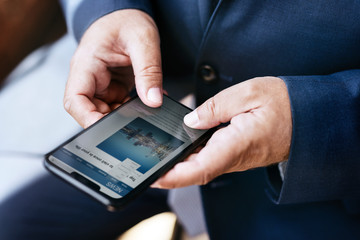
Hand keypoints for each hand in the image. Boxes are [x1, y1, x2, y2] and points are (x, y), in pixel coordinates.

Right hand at [64, 10, 162, 127]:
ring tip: (144, 110)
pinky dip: (132, 109)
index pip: (75, 100)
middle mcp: (89, 77)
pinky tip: (145, 104)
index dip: (87, 119)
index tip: (106, 129)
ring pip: (105, 111)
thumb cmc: (127, 21)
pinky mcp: (112, 87)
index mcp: (87, 64)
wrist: (126, 15)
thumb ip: (148, 71)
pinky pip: (118, 106)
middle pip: (90, 111)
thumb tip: (154, 101)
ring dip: (124, 116)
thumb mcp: (143, 41)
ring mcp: (101, 84)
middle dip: (111, 121)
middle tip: (135, 122)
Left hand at [152, 77, 291, 187]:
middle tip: (143, 163)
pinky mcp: (233, 153)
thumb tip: (190, 120)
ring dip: (176, 164)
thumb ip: (216, 106)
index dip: (174, 176)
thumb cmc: (284, 104)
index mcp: (236, 144)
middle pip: (194, 171)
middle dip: (167, 171)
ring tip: (154, 153)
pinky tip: (178, 145)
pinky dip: (189, 155)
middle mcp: (233, 158)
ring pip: (199, 167)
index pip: (199, 169)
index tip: (153, 176)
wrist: (307, 118)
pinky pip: (207, 159)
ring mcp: (233, 158)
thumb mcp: (249, 93)